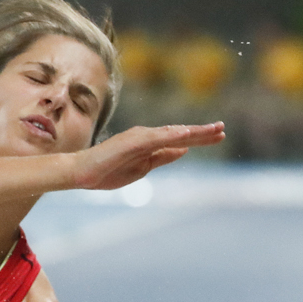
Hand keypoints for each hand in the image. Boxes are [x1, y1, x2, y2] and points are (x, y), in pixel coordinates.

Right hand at [71, 122, 224, 189]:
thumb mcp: (141, 168)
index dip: (199, 137)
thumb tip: (183, 151)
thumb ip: (161, 158)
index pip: (179, 140)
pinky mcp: (132, 142)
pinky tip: (187, 134)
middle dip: (203, 133)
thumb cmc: (106, 171)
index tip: (218, 135)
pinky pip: (157, 138)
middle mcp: (146, 137)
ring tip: (213, 130)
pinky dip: (173, 135)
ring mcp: (140, 138)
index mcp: (149, 145)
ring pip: (173, 133)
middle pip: (180, 134)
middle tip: (223, 129)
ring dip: (194, 132)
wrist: (80, 172)